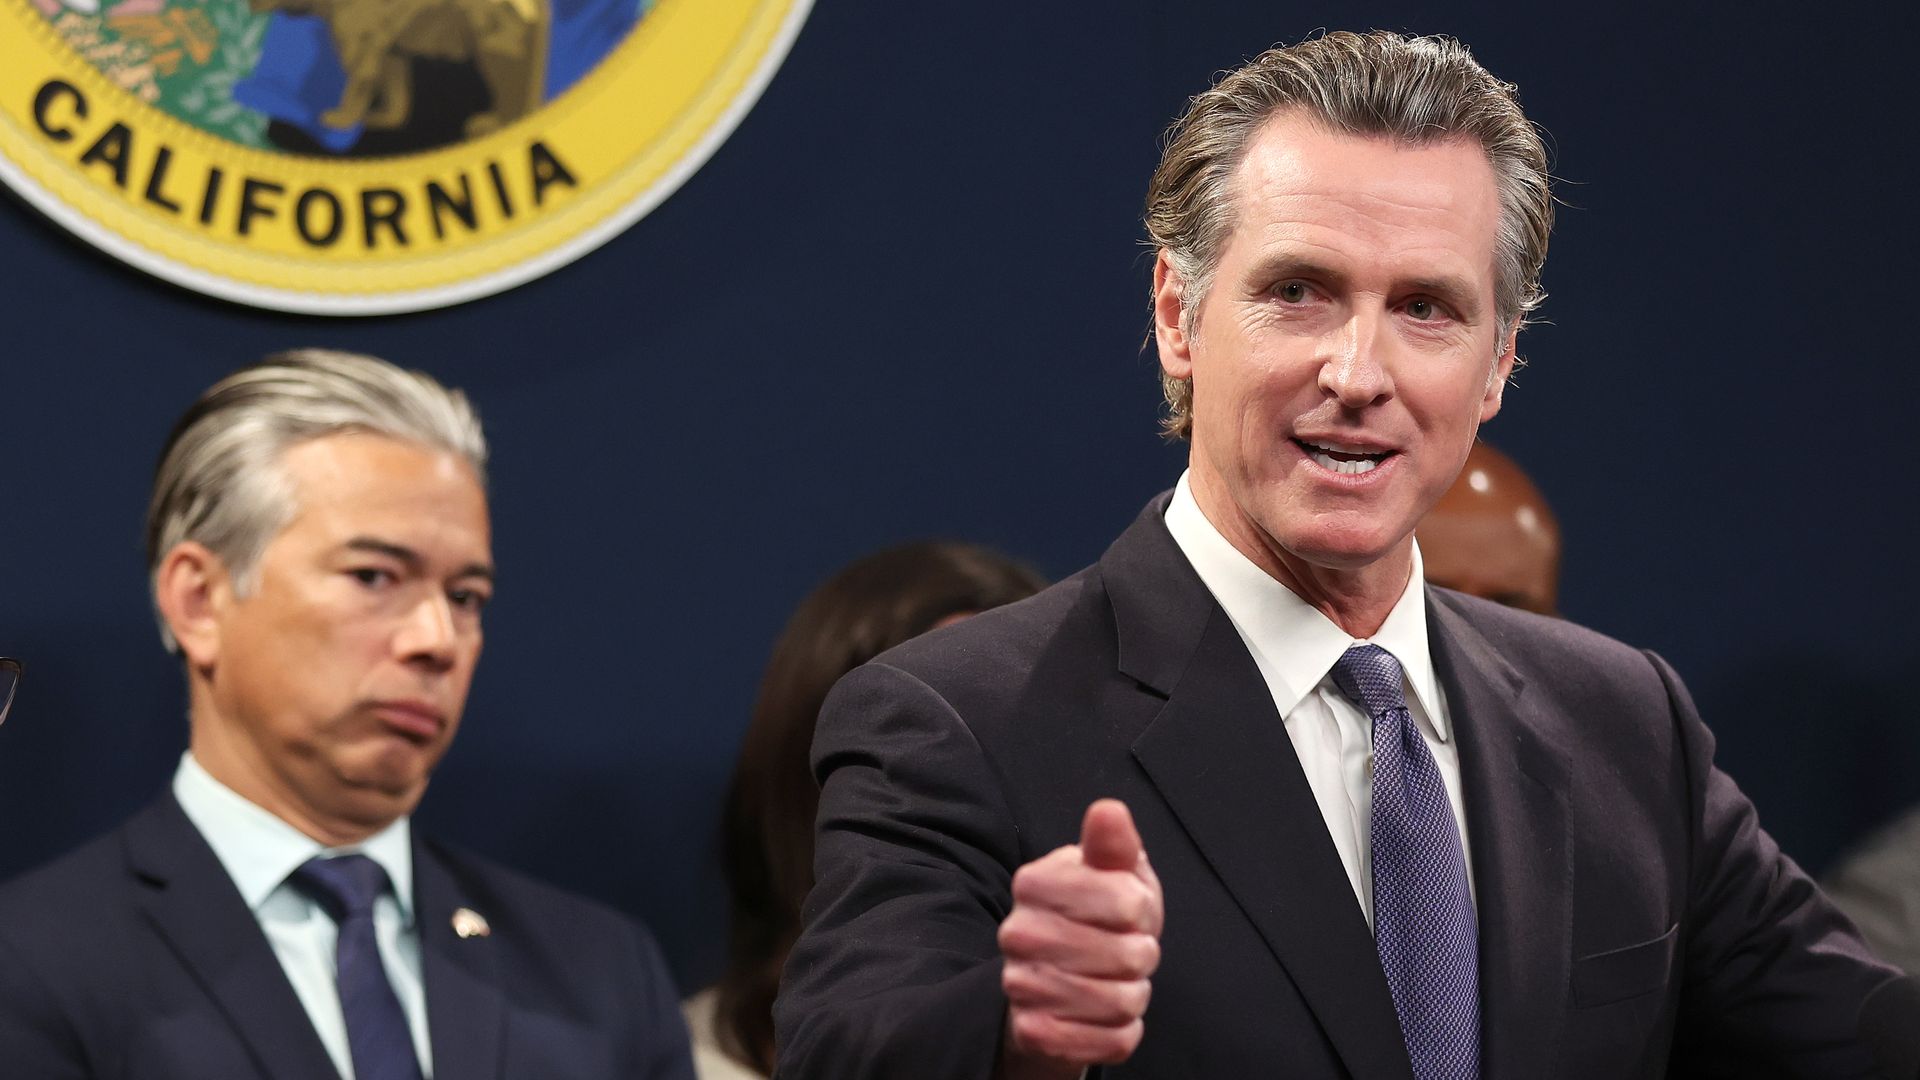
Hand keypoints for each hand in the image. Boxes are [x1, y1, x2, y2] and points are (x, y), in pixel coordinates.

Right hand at [997, 799, 1162, 1078]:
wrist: (1058, 979)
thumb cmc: (1098, 915)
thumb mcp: (1113, 874)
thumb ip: (1113, 845)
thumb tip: (1108, 810)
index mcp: (1033, 883)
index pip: (1127, 902)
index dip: (1142, 910)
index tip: (1128, 909)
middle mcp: (1017, 934)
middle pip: (1129, 956)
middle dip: (1141, 956)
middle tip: (1124, 950)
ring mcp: (1021, 986)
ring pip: (1122, 1003)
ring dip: (1132, 995)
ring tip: (1115, 981)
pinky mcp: (1034, 1033)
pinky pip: (1112, 1043)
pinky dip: (1122, 1032)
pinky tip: (1104, 1014)